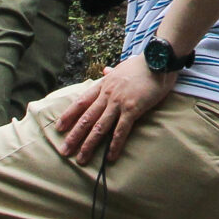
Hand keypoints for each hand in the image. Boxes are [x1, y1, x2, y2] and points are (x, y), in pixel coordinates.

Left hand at [58, 55, 179, 165]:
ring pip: (99, 127)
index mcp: (103, 85)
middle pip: (86, 118)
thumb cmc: (142, 64)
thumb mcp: (122, 67)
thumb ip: (112, 72)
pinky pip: (121, 130)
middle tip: (64, 151)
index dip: (68, 116)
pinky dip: (114, 145)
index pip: (81, 102)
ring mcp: (119, 102)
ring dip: (89, 144)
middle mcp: (107, 95)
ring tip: (81, 159)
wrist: (158, 59)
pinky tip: (110, 157)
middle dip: (74, 136)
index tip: (59, 128)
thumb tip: (105, 70)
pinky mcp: (133, 109)